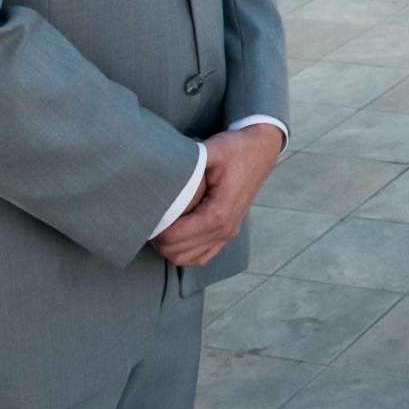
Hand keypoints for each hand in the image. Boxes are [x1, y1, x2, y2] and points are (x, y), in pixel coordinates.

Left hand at [154, 124, 283, 267]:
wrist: (261, 151)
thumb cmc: (236, 149)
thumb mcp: (213, 150)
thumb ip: (189, 163)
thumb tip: (160, 172)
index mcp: (219, 213)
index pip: (175, 237)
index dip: (155, 228)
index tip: (146, 210)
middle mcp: (225, 229)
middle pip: (176, 251)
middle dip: (158, 238)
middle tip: (148, 216)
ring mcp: (228, 234)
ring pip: (186, 258)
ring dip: (168, 246)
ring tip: (159, 224)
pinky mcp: (228, 233)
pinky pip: (200, 257)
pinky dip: (183, 252)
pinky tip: (174, 235)